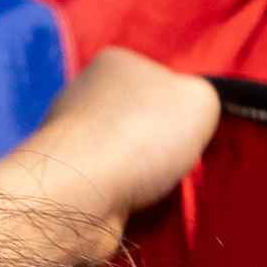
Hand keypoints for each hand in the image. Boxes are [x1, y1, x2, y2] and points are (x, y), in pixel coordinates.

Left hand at [16, 48, 224, 237]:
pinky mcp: (64, 176)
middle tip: (177, 163)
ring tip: (155, 190)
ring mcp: (69, 135)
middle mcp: (84, 91)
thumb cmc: (143, 133)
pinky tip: (132, 204)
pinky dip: (122, 195)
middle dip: (160, 144)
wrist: (82, 191)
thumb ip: (202, 98)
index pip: (160, 79)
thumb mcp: (200, 99)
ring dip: (143, 175)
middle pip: (140, 119)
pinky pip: (107, 184)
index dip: (181, 108)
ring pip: (124, 155)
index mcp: (114, 61)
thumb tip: (187, 114)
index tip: (191, 131)